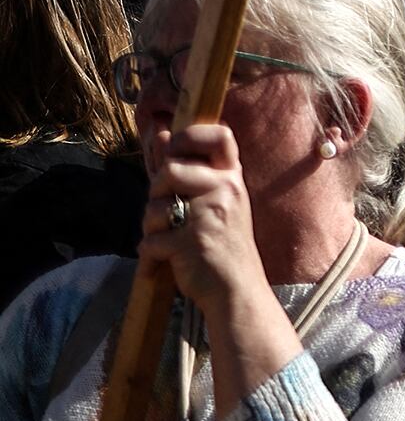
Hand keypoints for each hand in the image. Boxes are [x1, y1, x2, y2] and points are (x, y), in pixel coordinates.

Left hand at [139, 123, 264, 311]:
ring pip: (154, 207)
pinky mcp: (190, 243)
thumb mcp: (215, 201)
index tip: (177, 153)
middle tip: (170, 214)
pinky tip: (164, 261)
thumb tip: (160, 132)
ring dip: (151, 227)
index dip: (190, 135)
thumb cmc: (222, 243)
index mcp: (232, 178)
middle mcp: (225, 191)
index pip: (219, 135)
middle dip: (157, 193)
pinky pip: (150, 240)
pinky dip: (151, 255)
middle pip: (171, 169)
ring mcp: (209, 216)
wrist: (237, 288)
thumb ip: (187, 169)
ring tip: (168, 239)